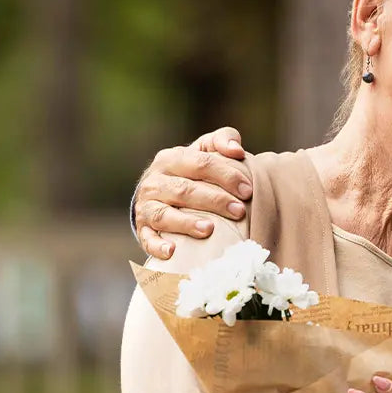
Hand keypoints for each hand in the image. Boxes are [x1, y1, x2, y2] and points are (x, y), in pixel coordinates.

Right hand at [133, 126, 252, 259]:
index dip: (226, 175)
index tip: (248, 190)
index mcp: (171, 158)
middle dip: (214, 200)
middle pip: (185, 190)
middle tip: (239, 211)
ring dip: (186, 223)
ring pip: (164, 214)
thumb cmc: (191, 172)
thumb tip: (237, 150)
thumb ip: (222, 140)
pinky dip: (157, 245)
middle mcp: (154, 181)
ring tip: (209, 230)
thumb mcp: (204, 151)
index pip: (200, 164)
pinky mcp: (143, 229)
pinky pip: (147, 238)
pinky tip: (172, 252)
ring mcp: (146, 206)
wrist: (157, 194)